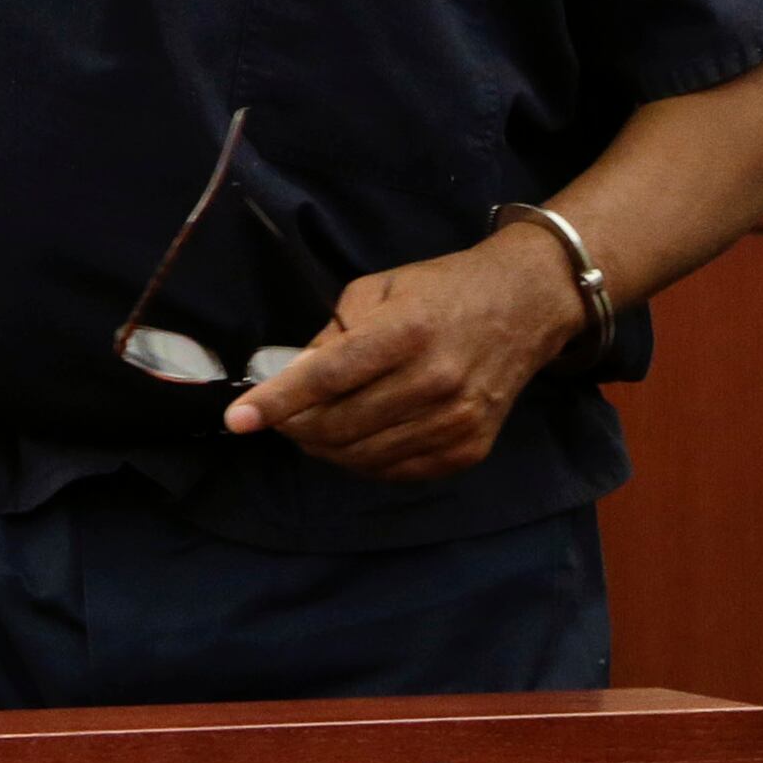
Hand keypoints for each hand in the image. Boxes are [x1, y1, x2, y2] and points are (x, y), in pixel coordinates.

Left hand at [223, 223, 586, 482]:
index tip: (236, 419)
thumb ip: (331, 335)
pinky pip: (397, 471)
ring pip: (363, 455)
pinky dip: (362, 461)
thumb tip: (291, 377)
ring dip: (323, 447)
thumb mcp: (375, 291)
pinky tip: (354, 439)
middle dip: (294, 427)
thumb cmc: (440, 291)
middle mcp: (436, 381)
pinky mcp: (470, 448)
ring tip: (311, 426)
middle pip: (339, 426)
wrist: (525, 306)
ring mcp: (457, 420)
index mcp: (407, 333)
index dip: (277, 401)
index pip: (327, 377)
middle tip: (277, 417)